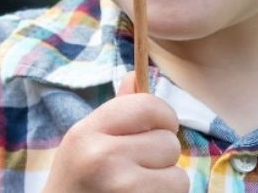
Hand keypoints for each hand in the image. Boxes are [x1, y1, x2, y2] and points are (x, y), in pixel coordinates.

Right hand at [43, 72, 188, 191]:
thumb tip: (134, 75)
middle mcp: (102, 156)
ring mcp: (120, 185)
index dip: (164, 118)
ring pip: (178, 174)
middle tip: (136, 171)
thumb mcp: (85, 144)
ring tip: (137, 188)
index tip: (157, 130)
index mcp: (87, 133)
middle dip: (161, 158)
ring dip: (165, 183)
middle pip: (169, 142)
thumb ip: (115, 112)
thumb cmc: (78, 183)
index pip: (148, 106)